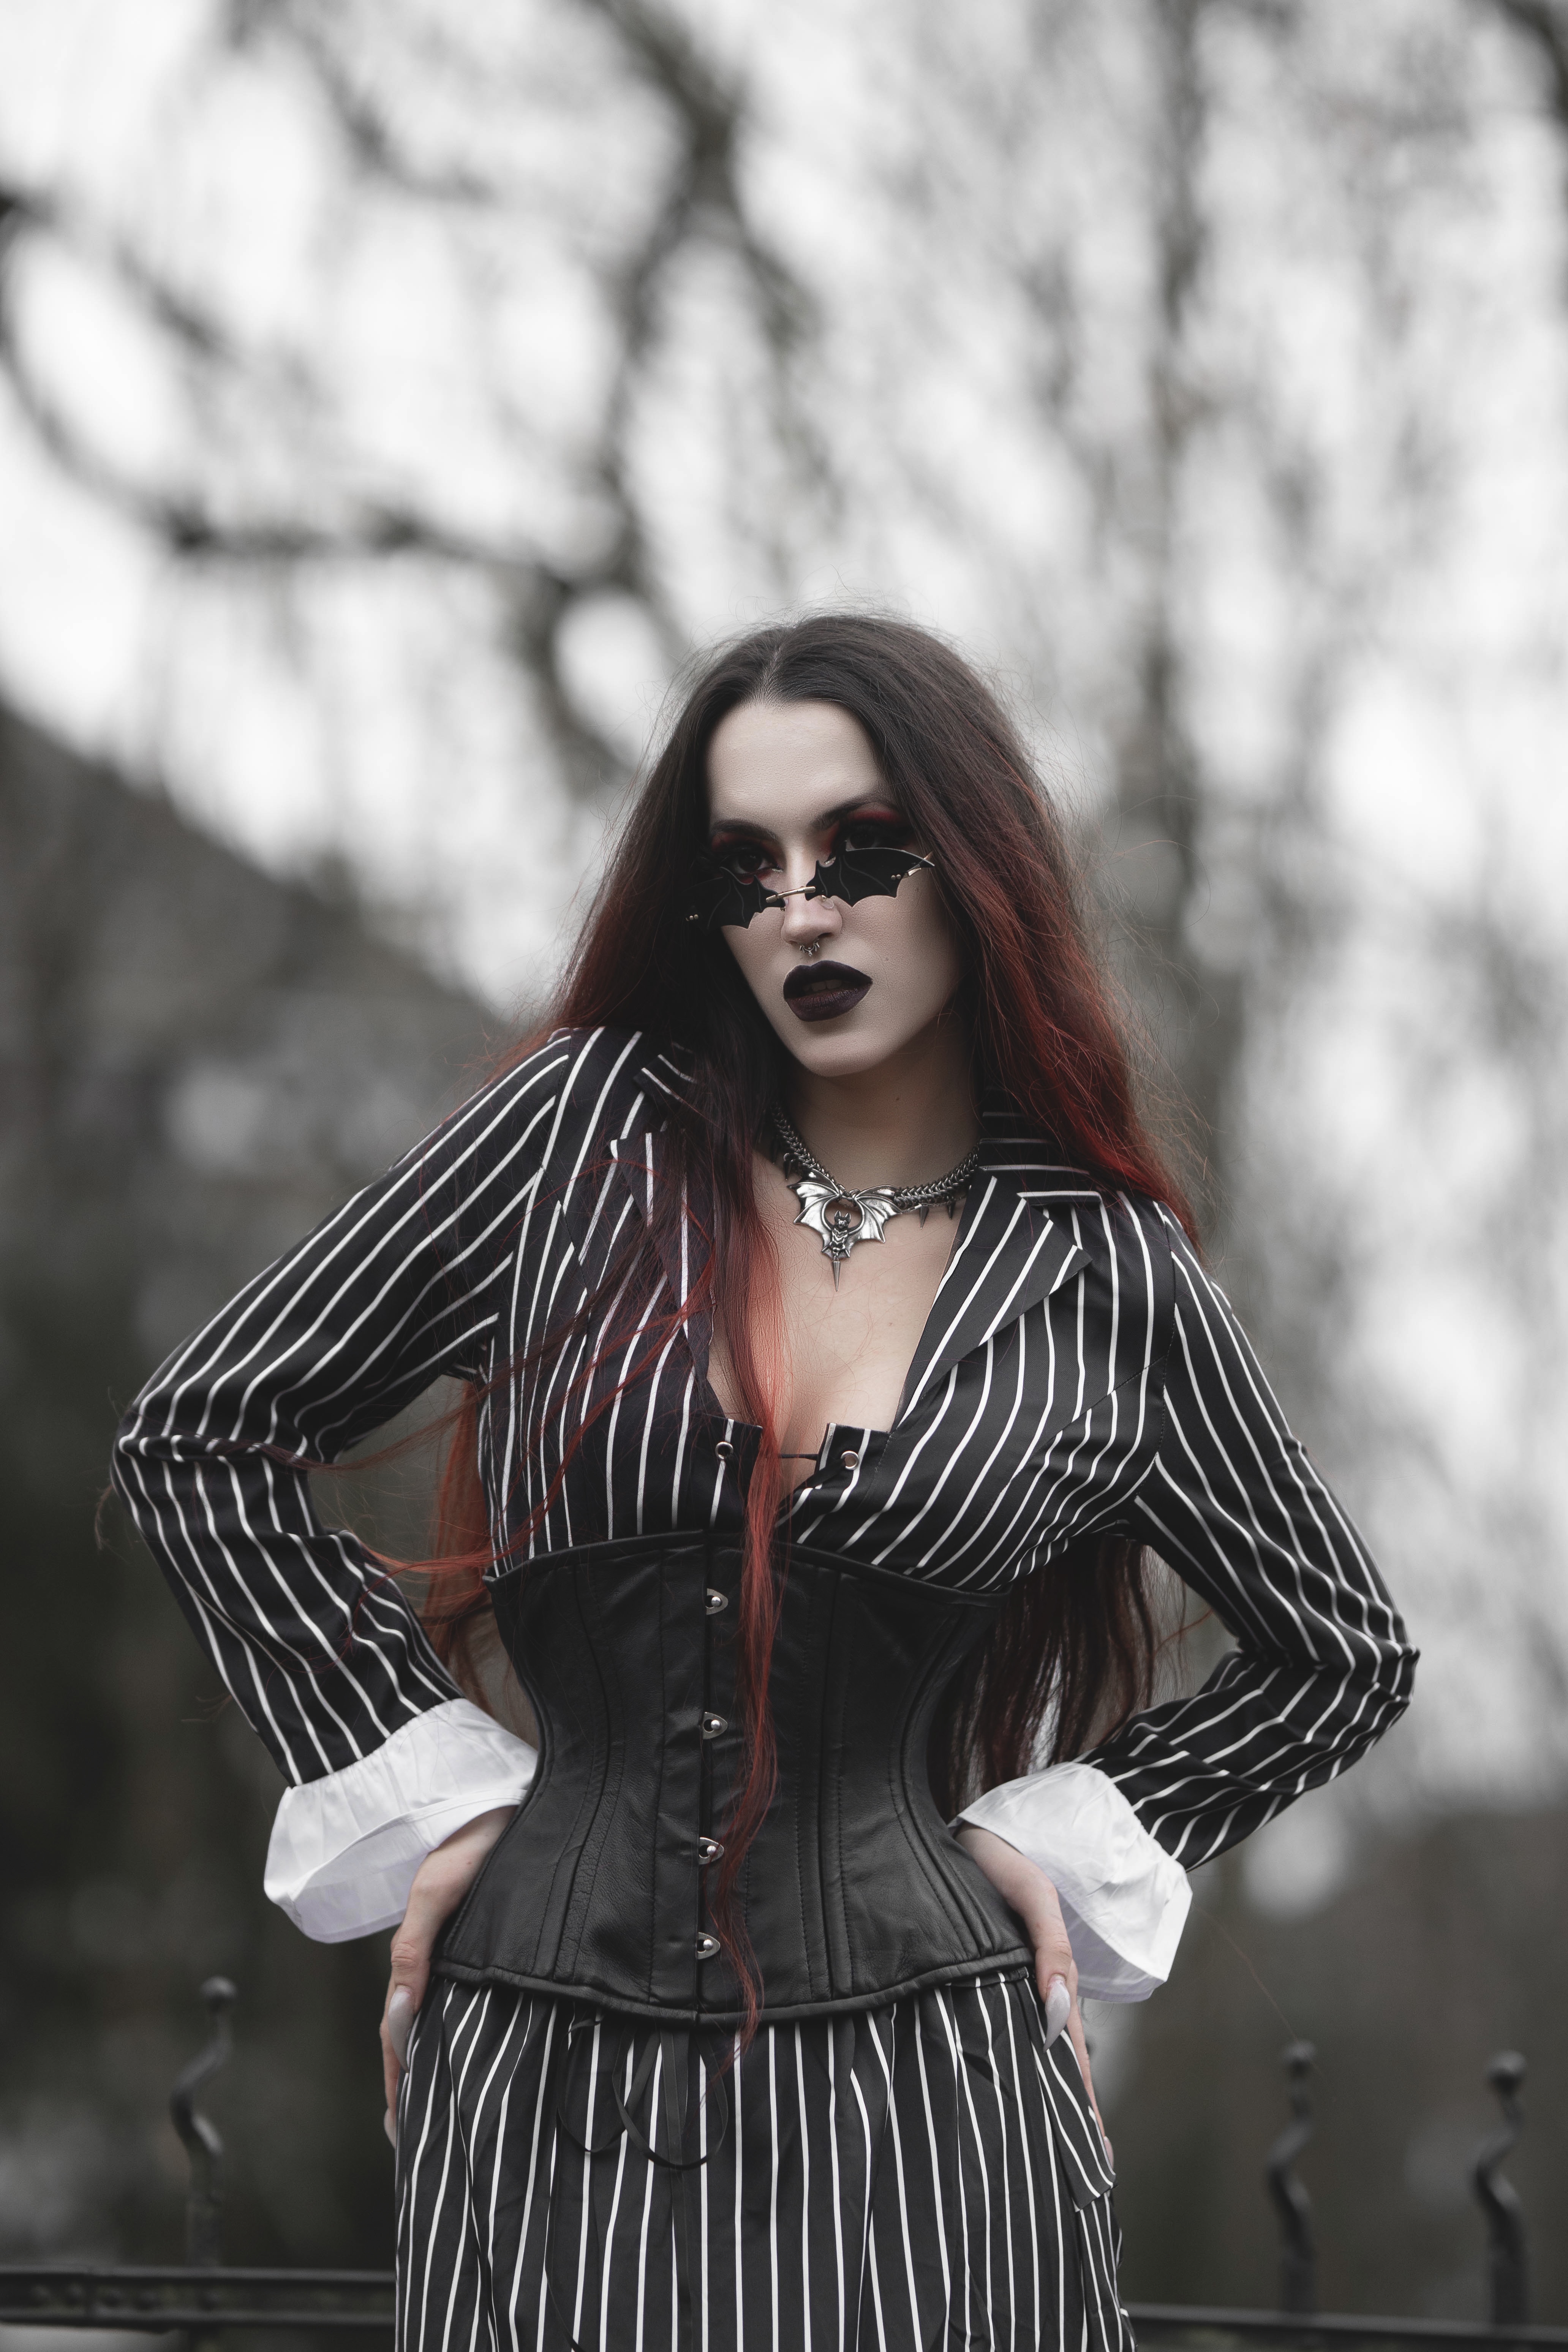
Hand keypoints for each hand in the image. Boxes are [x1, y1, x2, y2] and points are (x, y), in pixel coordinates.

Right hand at [381, 1806, 513, 2143]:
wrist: (513, 1792)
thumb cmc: (475, 1836)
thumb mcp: (437, 1890)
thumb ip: (415, 1948)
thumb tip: (399, 2016)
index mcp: (427, 1953)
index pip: (402, 2032)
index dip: (399, 2080)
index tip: (399, 2128)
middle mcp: (448, 1959)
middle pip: (422, 2034)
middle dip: (417, 2085)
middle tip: (416, 2142)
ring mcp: (474, 1953)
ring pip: (451, 2021)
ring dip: (442, 2066)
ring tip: (443, 2117)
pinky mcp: (504, 1943)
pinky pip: (480, 2001)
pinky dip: (469, 2037)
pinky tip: (478, 2059)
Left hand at [954, 1823, 1111, 2164]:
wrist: (959, 1829)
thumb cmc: (997, 1859)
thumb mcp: (1033, 1897)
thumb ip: (1050, 1952)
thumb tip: (1057, 2018)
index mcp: (1047, 1977)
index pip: (1069, 2053)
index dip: (1082, 2101)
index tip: (1098, 2151)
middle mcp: (1030, 1989)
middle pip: (1055, 2063)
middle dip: (1070, 2115)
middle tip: (1089, 2172)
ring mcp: (1006, 1986)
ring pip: (1026, 2053)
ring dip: (1040, 2097)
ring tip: (1054, 2151)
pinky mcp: (977, 1978)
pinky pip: (999, 2030)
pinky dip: (1011, 2066)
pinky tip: (1009, 2096)